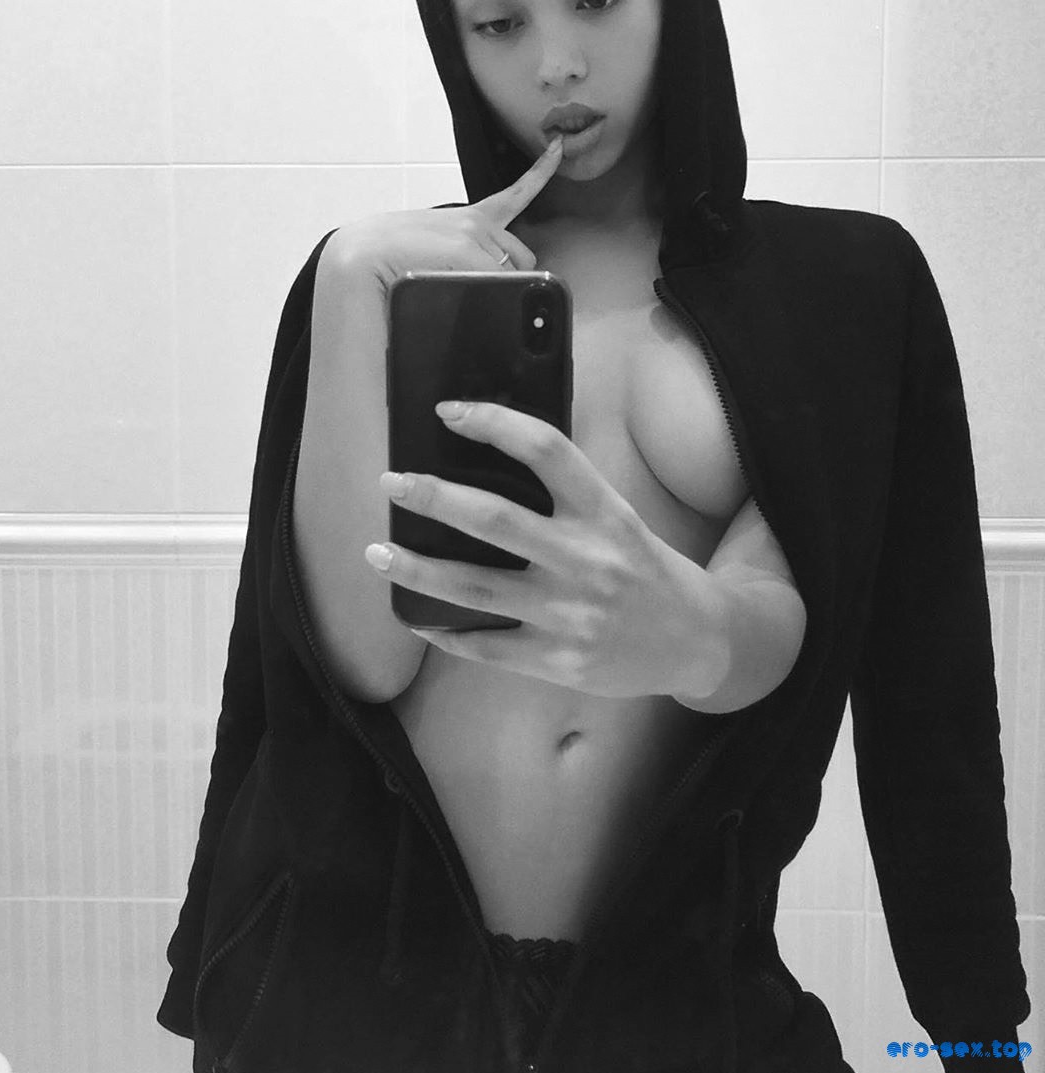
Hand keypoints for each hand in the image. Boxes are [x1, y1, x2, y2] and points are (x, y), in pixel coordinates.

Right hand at [325, 134, 564, 294]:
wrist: (358, 257)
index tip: (558, 148)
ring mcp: (473, 233)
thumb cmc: (388, 262)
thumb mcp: (431, 254)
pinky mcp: (465, 248)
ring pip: (510, 275)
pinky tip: (506, 262)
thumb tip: (480, 282)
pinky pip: (503, 273)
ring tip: (453, 293)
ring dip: (495, 290)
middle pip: (521, 256)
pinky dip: (506, 288)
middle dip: (511, 276)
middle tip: (476, 291)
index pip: (516, 195)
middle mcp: (475, 222)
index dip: (540, 171)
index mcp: (468, 218)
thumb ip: (459, 261)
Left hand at [364, 400, 726, 699]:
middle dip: (433, 497)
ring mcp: (569, 614)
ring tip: (377, 552)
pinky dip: (446, 632)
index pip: (546, 450)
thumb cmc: (646, 570)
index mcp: (604, 512)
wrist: (696, 642)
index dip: (495, 423)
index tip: (448, 412)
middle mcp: (586, 559)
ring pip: (475, 587)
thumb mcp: (619, 518)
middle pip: (495, 519)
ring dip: (417, 570)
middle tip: (391, 482)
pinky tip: (419, 618)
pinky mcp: (558, 661)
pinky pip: (486, 646)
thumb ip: (566, 498)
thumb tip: (483, 466)